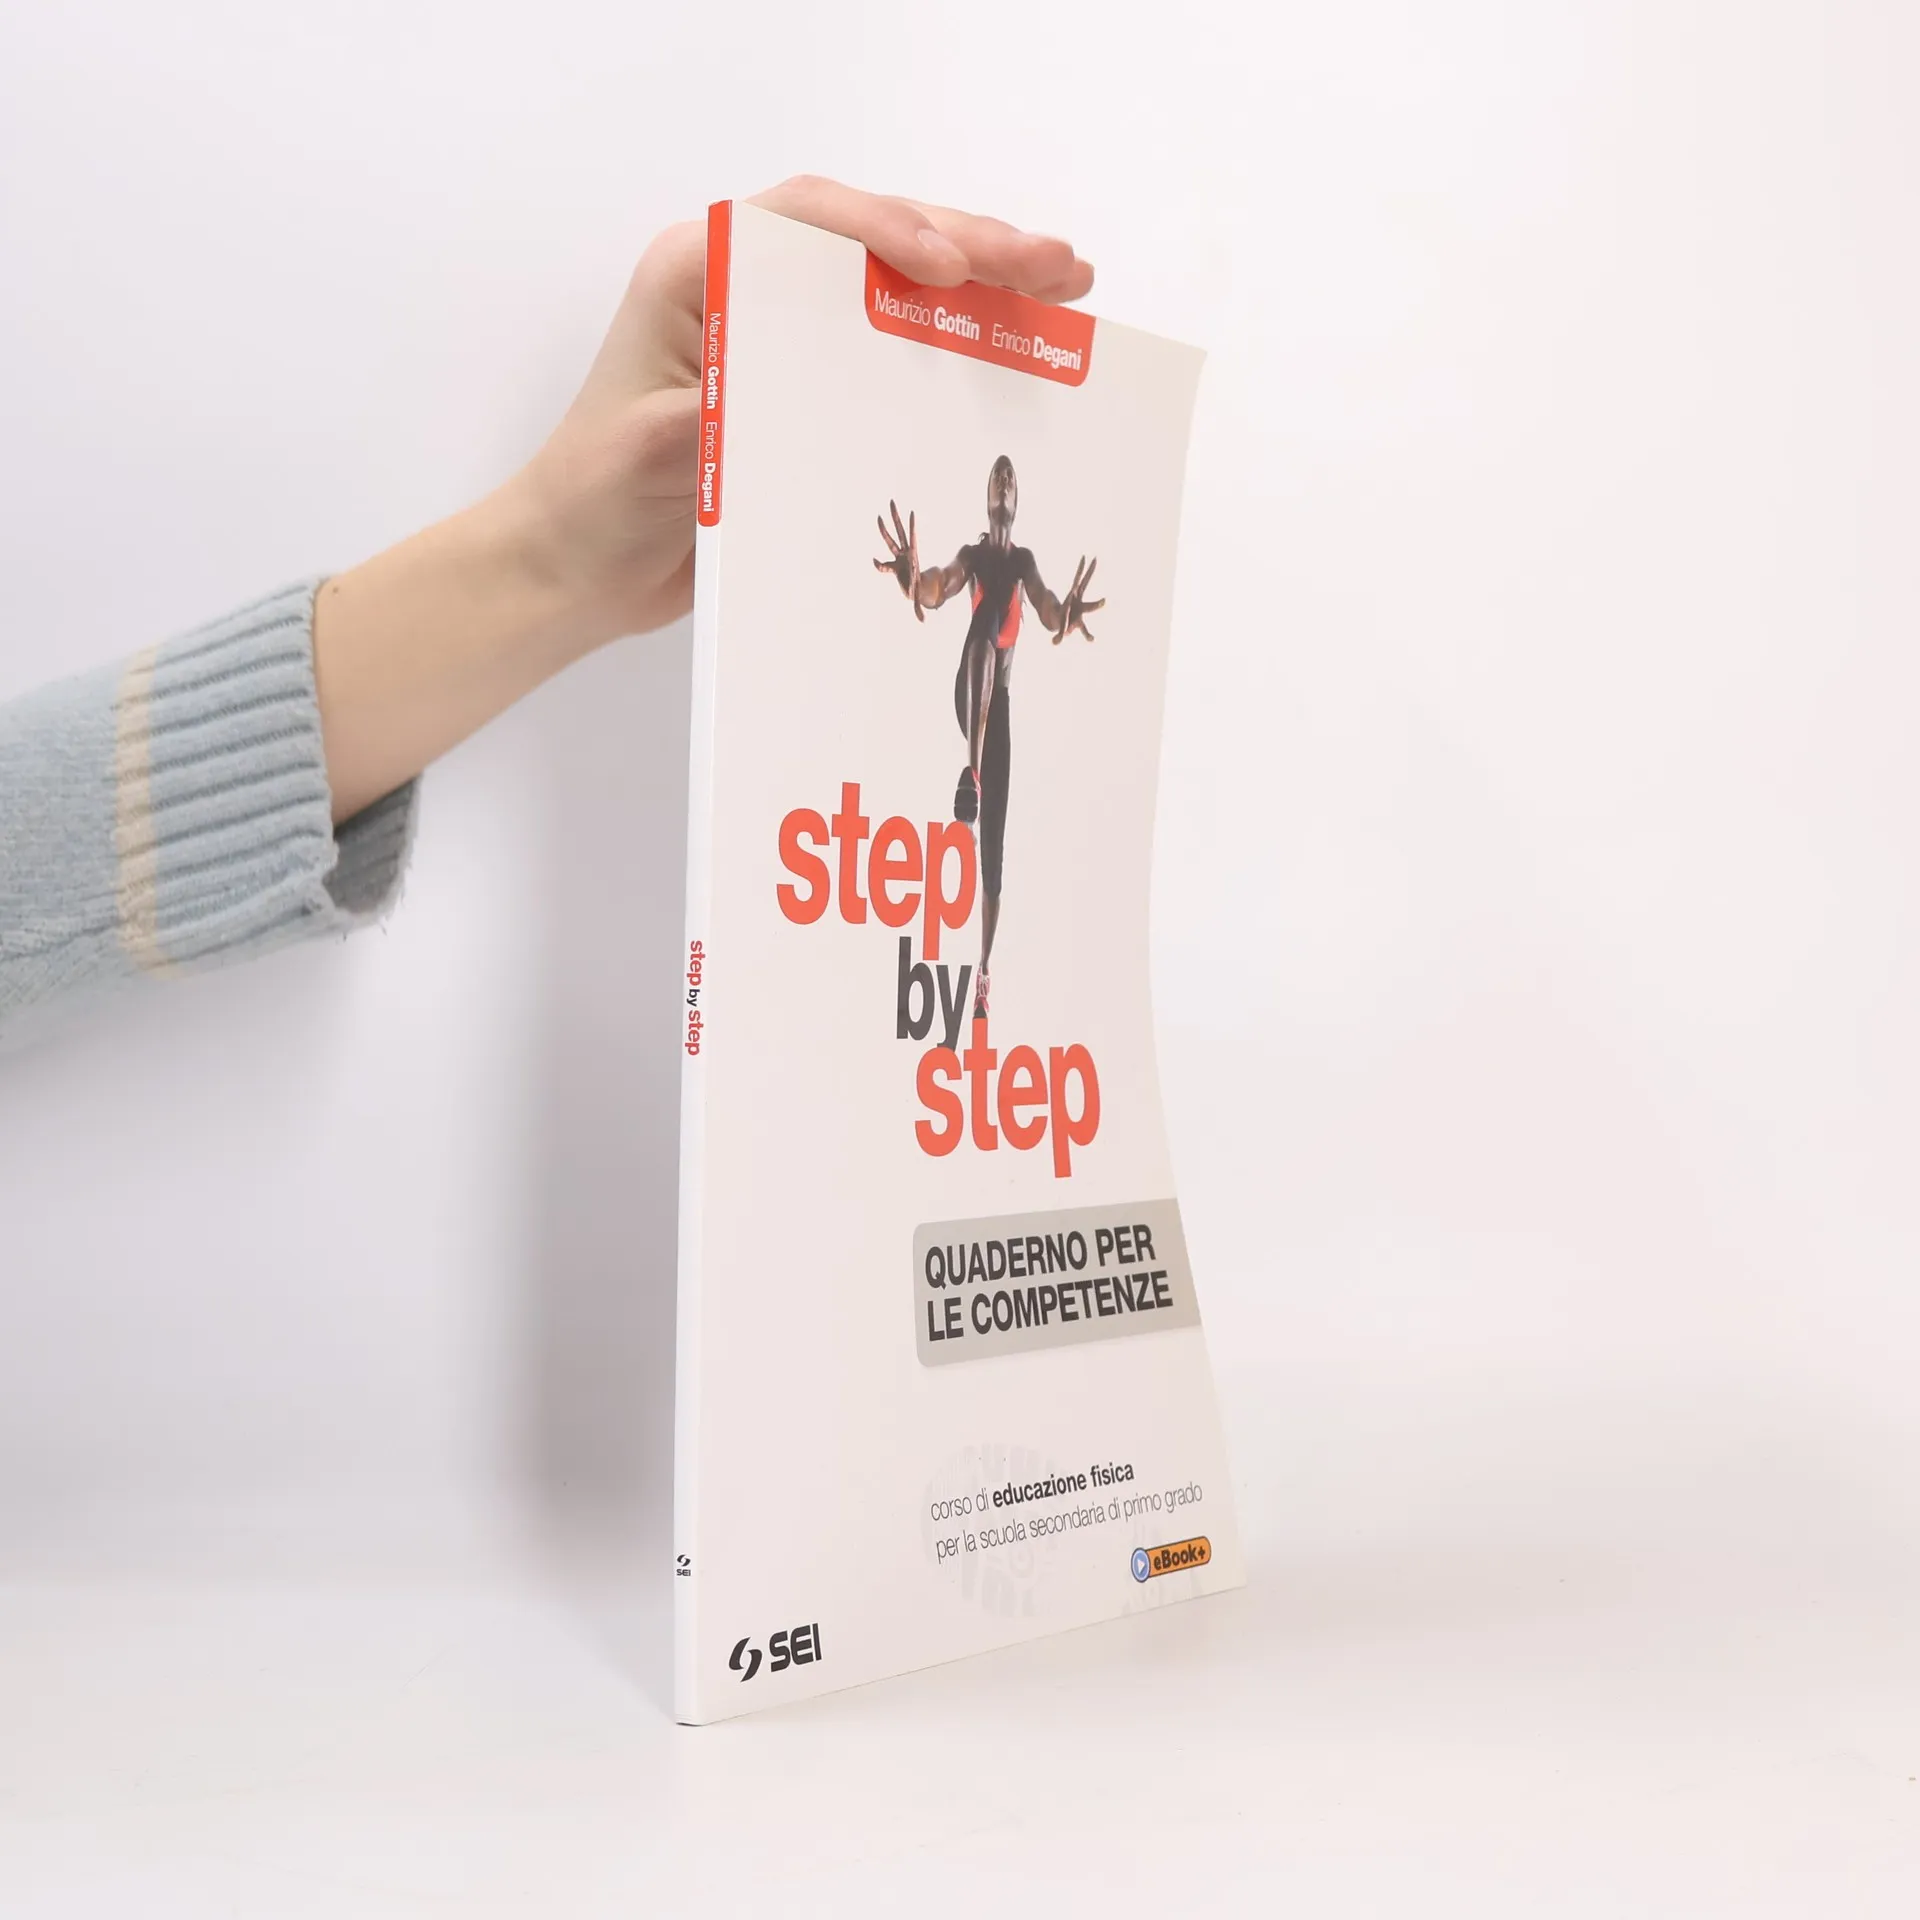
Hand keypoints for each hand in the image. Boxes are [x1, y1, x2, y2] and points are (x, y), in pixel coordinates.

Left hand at [515, 176, 1095, 653]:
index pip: (806, 221)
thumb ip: (703, 416)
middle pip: (870, 241)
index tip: (946, 266)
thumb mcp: (644, 454)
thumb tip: (770, 395)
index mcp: (698, 273)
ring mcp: (785, 335)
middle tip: (1054, 265)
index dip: (885, 231)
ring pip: (895, 288)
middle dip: (969, 244)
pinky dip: (960, 344)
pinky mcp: (812, 388)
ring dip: (984, 282)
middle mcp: (746, 288)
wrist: (580, 569)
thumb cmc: (593, 500)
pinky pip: (896, 350)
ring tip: (1065, 286)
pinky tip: (1021, 346)